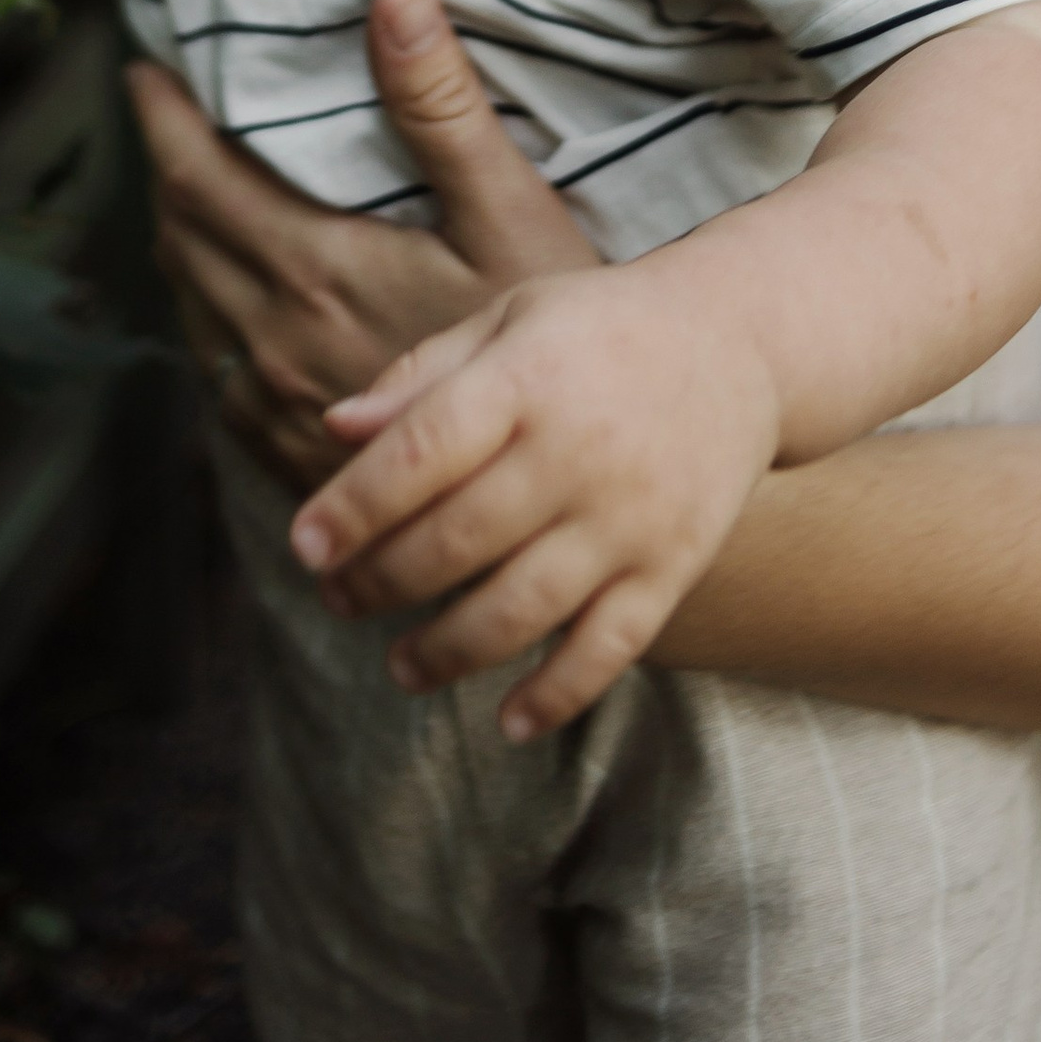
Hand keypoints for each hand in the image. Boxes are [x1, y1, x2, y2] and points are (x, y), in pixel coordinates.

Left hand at [131, 0, 597, 486]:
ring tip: (194, 195)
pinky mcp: (286, 450)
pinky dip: (206, 312)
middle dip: (167, 171)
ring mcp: (273, 403)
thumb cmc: (544, 348)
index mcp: (313, 268)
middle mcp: (273, 337)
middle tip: (171, 121)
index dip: (161, 121)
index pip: (194, 179)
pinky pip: (212, 367)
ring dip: (181, 241)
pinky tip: (234, 298)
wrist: (552, 497)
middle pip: (179, 238)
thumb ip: (441, 108)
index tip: (145, 76)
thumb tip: (394, 1)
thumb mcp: (509, 215)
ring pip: (189, 304)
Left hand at [291, 254, 781, 737]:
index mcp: (527, 378)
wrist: (738, 341)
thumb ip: (423, 377)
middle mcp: (578, 450)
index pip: (422, 450)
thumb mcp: (509, 319)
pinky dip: (558, 694)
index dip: (355, 505)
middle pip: (460, 539)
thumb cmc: (596, 330)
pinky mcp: (674, 564)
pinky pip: (611, 647)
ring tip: (399, 665)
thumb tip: (336, 430)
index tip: (302, 546)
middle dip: (383, 581)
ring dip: (449, 650)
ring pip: (524, 607)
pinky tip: (509, 722)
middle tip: (338, 599)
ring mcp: (630, 515)